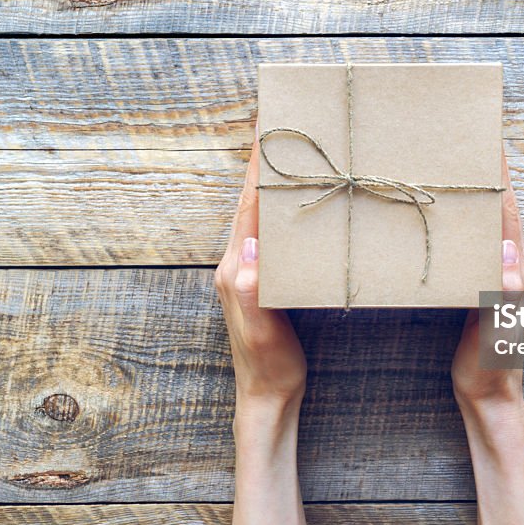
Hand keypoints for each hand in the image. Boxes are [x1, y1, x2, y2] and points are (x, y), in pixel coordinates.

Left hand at [215, 128, 306, 413]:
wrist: (266, 398)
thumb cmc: (270, 368)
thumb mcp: (265, 333)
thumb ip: (252, 293)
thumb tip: (253, 246)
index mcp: (236, 271)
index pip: (249, 209)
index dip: (258, 169)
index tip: (266, 131)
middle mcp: (235, 265)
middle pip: (248, 204)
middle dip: (260, 163)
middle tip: (276, 127)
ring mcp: (243, 273)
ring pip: (255, 216)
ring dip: (266, 182)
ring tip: (283, 152)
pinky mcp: (256, 281)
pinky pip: (263, 233)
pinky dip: (273, 207)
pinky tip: (288, 202)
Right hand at [451, 152, 523, 412]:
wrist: (490, 395)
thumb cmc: (494, 364)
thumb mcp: (498, 329)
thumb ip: (505, 291)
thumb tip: (503, 247)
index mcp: (518, 269)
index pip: (508, 213)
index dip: (500, 177)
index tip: (489, 143)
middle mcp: (511, 266)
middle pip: (500, 210)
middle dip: (489, 176)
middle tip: (468, 144)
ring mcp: (498, 275)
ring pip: (488, 225)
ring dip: (476, 196)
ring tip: (456, 169)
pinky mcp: (482, 286)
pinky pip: (475, 244)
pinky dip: (465, 222)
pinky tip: (446, 218)